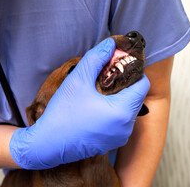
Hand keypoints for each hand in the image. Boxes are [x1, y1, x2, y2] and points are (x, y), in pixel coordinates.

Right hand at [9, 38, 149, 169]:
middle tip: (106, 74)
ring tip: (99, 90)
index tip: (119, 64)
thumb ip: (97, 58)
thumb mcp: (78, 79)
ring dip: (118, 98)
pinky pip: (118, 122)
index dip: (133, 71)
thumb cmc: (62, 114)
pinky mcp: (110, 143)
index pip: (142, 85)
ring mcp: (119, 137)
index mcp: (123, 112)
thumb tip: (110, 44)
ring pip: (127, 110)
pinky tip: (95, 105)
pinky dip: (112, 111)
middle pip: (135, 97)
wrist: (46, 145)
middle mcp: (126, 127)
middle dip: (124, 84)